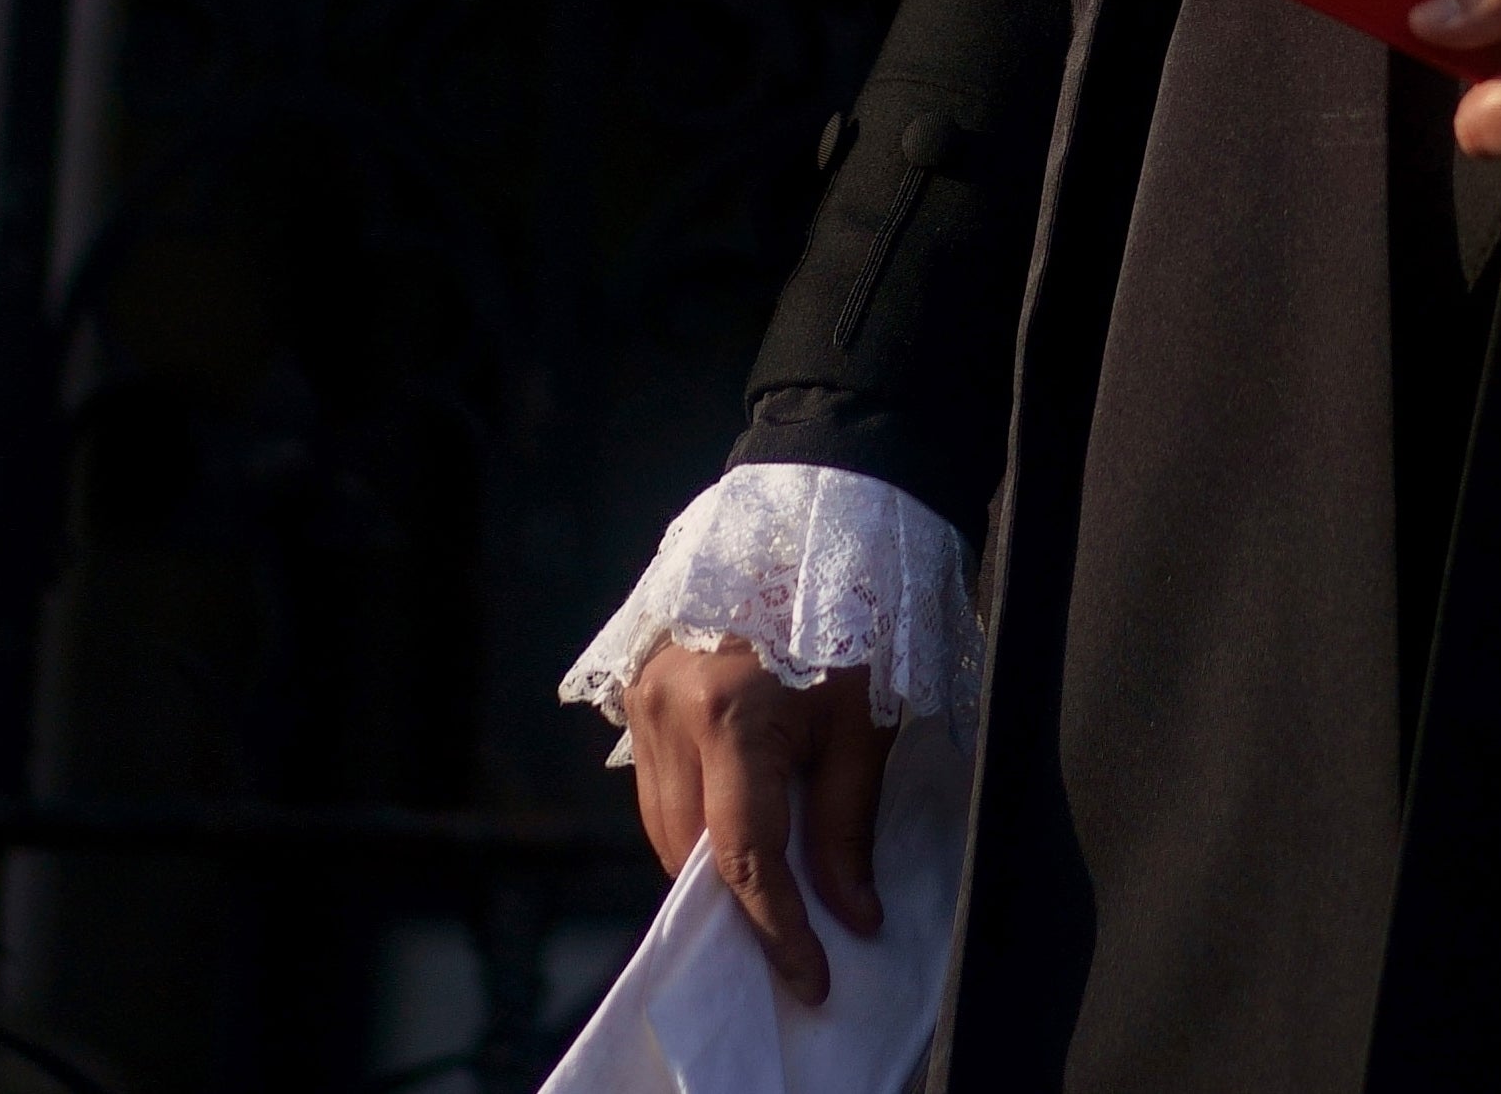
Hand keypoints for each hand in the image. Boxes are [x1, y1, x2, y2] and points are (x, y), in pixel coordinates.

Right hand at [614, 632, 888, 1009]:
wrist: (816, 523)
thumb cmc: (856, 615)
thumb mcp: (865, 722)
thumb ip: (848, 825)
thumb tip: (851, 917)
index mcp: (730, 711)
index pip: (743, 855)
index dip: (776, 928)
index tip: (809, 978)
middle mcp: (668, 708)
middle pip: (689, 849)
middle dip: (738, 904)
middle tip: (793, 943)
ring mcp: (641, 697)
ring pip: (663, 826)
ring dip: (711, 866)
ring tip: (769, 891)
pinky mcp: (634, 690)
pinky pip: (657, 787)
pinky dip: (694, 820)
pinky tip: (736, 828)